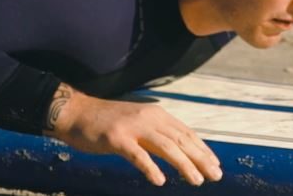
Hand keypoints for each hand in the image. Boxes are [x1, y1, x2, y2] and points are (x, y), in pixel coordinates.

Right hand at [44, 84, 221, 186]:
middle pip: (181, 140)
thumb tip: (179, 150)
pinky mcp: (116, 138)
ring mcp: (133, 127)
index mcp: (157, 114)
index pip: (187, 133)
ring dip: (183, 164)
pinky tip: (159, 181)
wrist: (76, 112)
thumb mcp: (138, 122)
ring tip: (196, 180)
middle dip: (201, 159)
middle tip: (216, 175)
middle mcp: (149, 118)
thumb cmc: (107, 122)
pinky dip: (150, 168)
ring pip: (166, 147)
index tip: (216, 164)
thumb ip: (157, 133)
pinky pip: (137, 155)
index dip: (203, 149)